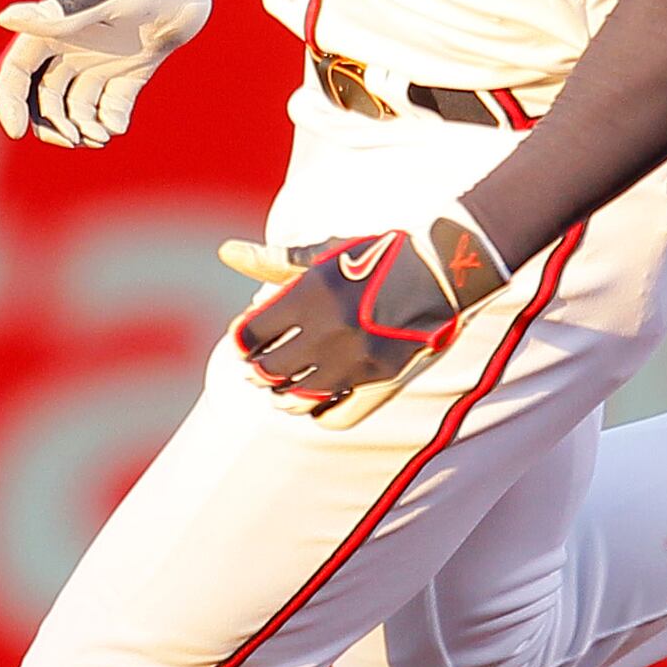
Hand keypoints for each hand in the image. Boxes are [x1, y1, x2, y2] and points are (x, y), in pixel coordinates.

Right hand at [0, 0, 217, 148]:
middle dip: (51, 123)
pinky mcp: (134, 66)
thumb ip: (56, 16)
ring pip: (78, 105)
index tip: (18, 132)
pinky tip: (116, 126)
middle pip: (45, 96)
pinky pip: (115, 102)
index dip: (10, 103)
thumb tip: (5, 18)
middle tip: (72, 139)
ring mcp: (103, 57)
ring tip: (100, 137)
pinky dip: (112, 119)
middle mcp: (73, 45)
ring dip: (82, 126)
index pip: (17, 72)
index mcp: (55, 28)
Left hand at [221, 213, 511, 425]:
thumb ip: (273, 261)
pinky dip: (317, 413)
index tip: (244, 340)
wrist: (442, 270)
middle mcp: (329, 329)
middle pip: (269, 370)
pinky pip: (334, 415)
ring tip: (281, 388)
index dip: (241, 341)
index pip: (251, 335)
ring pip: (298, 397)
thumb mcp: (325, 255)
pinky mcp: (380, 379)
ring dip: (282, 395)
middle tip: (257, 367)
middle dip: (257, 370)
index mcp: (310, 294)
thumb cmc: (377, 257)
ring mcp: (355, 359)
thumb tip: (224, 251)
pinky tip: (314, 402)